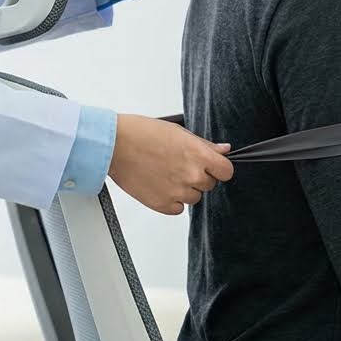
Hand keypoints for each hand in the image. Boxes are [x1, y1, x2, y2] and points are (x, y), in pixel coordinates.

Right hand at [108, 114, 233, 214]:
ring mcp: (178, 192)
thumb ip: (204, 145)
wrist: (114, 145)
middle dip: (198, 177)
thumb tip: (224, 150)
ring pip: (193, 198)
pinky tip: (158, 184)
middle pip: (209, 185)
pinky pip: (178, 208)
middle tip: (177, 165)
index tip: (211, 167)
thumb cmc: (141, 133)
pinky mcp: (163, 205)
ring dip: (184, 189)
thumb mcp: (178, 132)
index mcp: (198, 155)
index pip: (226, 171)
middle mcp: (192, 175)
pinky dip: (171, 200)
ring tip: (164, 174)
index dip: (219, 168)